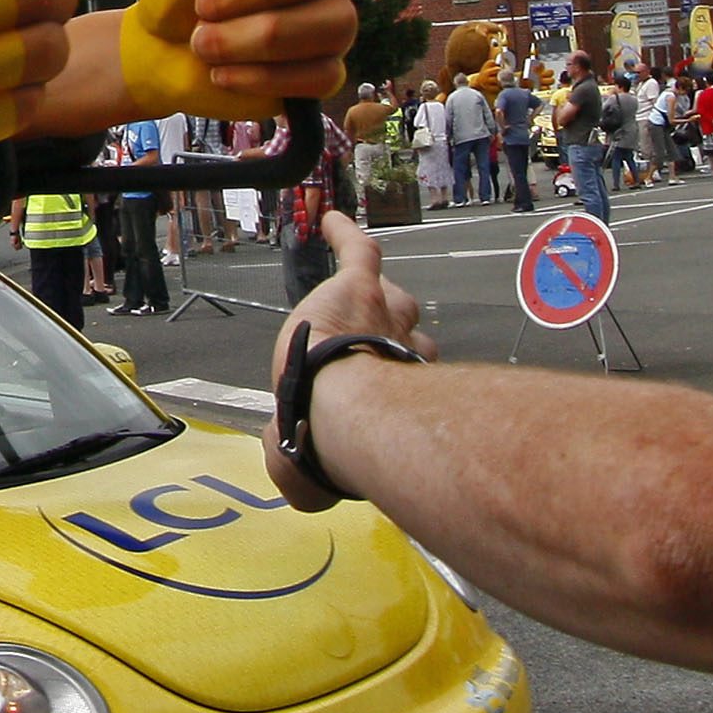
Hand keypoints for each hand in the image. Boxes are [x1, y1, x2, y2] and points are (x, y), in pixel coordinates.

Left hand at [261, 218, 422, 506]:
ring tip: (365, 295)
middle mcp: (405, 350)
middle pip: (409, 337)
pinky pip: (359, 250)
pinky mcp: (359, 285)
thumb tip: (303, 492)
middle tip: (372, 352)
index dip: (394, 384)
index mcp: (398, 392)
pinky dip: (345, 234)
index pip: (407, 378)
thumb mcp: (313, 476)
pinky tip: (331, 220)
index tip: (382, 396)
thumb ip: (305, 483)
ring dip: (382, 302)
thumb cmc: (339, 440)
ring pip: (396, 300)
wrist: (343, 404)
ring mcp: (384, 313)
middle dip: (397, 343)